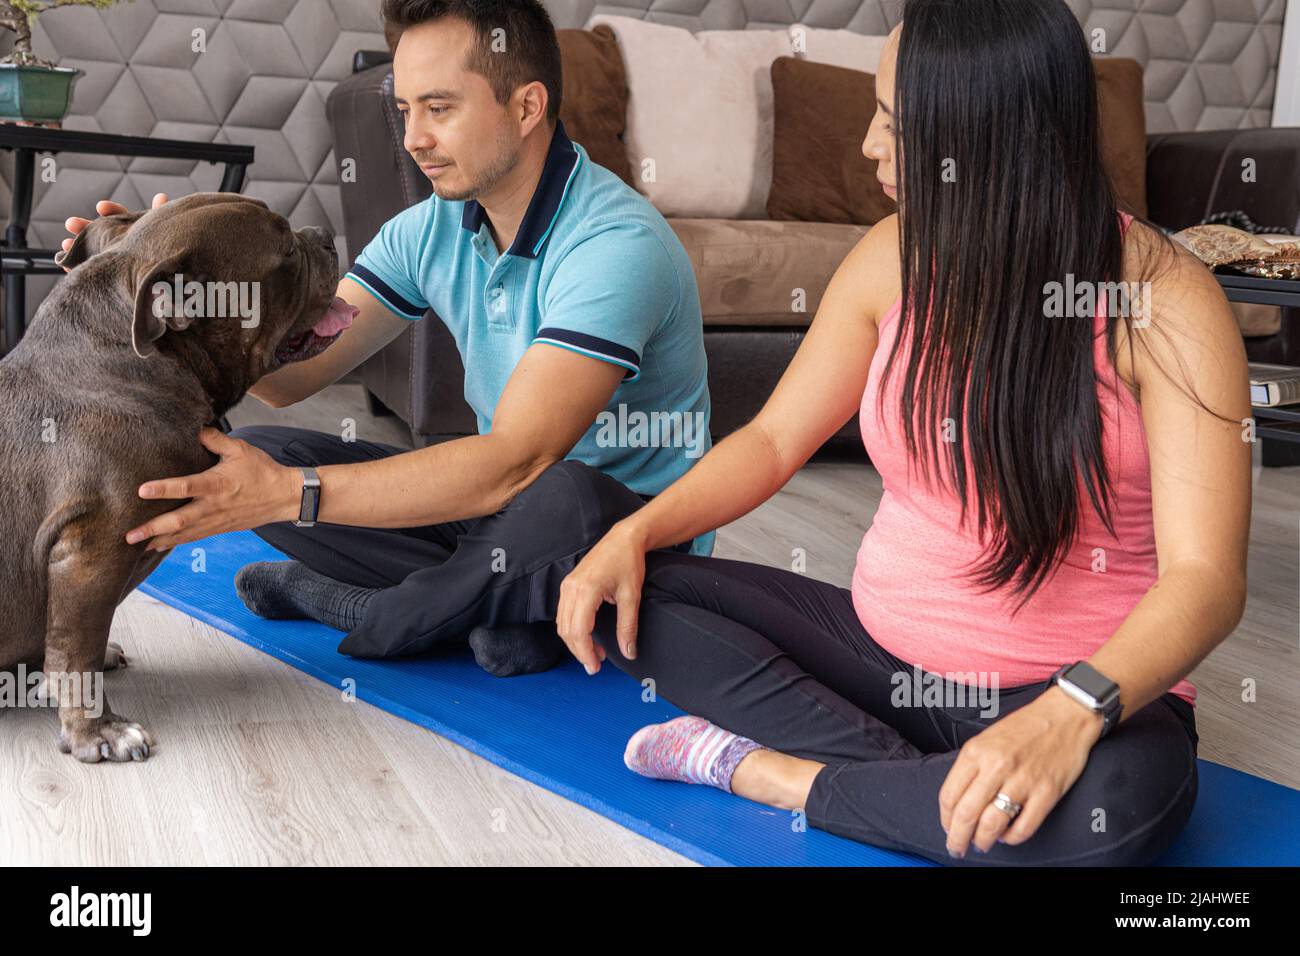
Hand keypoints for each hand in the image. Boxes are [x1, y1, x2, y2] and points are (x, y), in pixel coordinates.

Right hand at [62, 193, 167, 271]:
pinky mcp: (105, 274)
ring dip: (76, 246)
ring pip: (90, 250)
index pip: (119, 215)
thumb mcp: (163, 232)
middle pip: (99, 232)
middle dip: (84, 227)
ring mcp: (109, 257)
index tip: (102, 207)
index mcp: (131, 228)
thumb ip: (159, 216)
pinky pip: (89, 270)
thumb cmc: (165, 249)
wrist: (169, 279)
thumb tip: (161, 197)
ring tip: (66, 244)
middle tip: (71, 223)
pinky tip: (66, 265)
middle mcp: (117, 241)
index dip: (111, 211)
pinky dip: (76, 267)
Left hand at [124, 427, 300, 550]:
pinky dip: (175, 542)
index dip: (164, 489)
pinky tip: (158, 545)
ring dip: (159, 540)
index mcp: (216, 484)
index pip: (186, 487)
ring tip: (136, 546)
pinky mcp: (219, 528)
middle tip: (129, 535)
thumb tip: (195, 429)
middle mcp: (213, 506)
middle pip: (179, 520)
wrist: (284, 496)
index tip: (142, 490)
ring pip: (184, 533)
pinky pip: (194, 537)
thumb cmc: (262, 470)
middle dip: (153, 528)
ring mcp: (216, 520)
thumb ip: (215, 440)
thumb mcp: (240, 449)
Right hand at [555, 522, 648, 674]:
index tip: (596, 667)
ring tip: (595, 653)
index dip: (585, 653)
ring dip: (575, 641)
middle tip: (595, 666)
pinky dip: (573, 629)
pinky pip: (563, 613)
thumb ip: (628, 627)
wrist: (624, 538)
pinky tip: (588, 636)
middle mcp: (571, 588)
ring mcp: (567, 585)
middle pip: (566, 630)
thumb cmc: (628, 562)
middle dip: (579, 651)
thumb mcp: (632, 597)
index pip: (579, 631)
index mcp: (586, 590)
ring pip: (562, 623)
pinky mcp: (568, 584)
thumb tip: (628, 652)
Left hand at [937, 685, 1105, 857]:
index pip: (949, 795)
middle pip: (966, 814)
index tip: (948, 828)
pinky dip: (1012, 838)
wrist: (1065, 715)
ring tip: (982, 844)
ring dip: (982, 841)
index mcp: (976, 752)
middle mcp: (996, 766)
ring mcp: (1022, 780)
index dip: (945, 819)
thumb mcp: (987, 739)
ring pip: (992, 824)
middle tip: (956, 848)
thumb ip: (972, 767)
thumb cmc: (1025, 727)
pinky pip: (1024, 827)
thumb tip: (958, 801)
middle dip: (957, 838)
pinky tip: (1008, 835)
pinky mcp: (1047, 792)